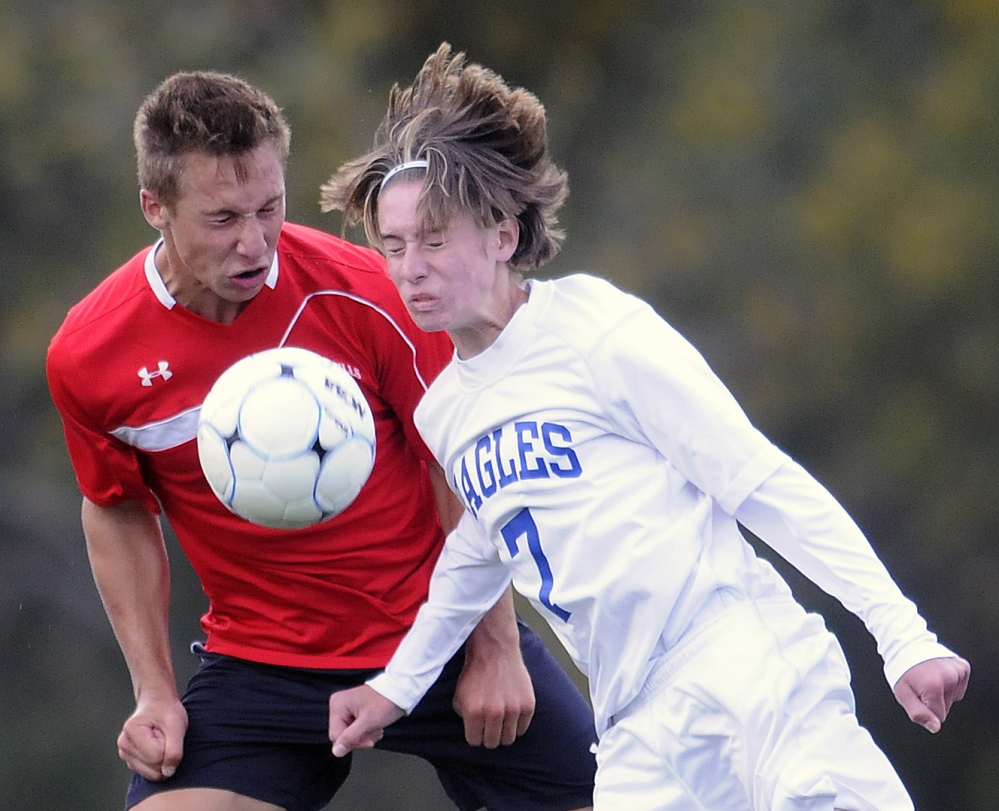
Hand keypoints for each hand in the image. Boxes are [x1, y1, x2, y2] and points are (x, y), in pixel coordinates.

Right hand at [117, 694, 187, 779]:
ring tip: (160, 741)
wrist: (158, 705)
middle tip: (165, 737)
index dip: (169, 747)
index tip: (168, 732)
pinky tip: (156, 748)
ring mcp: (124, 753)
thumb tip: (167, 773)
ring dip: (161, 759)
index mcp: (132, 730)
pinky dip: (156, 763)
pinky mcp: (129, 760)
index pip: (157, 756)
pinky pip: (147, 772)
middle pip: (152, 767)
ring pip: (150, 772)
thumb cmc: (167, 712)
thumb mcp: (177, 725)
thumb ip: (174, 750)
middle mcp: (124, 743)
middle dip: (165, 755)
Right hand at [329, 685, 404, 756]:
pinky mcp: (355, 712)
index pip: (336, 736)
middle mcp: (340, 705)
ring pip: (351, 735)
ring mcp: (347, 708)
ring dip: (366, 735)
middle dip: (360, 737)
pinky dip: (367, 730)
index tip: (367, 740)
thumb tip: (336, 751)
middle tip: (373, 732)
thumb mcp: (367, 722)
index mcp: (338, 704)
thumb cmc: (385, 701)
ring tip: (376, 727)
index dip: (352, 742)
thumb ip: (350, 738)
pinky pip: (356, 729)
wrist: (399, 692)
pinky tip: (375, 725)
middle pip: (343, 736)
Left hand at [454, 630, 534, 747]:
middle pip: (492, 743)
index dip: (475, 734)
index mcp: (473, 711)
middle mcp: (493, 713)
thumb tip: (472, 729)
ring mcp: (512, 709)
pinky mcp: (527, 705)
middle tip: (489, 725)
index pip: (474, 741)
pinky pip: (522, 729)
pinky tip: (511, 714)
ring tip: (500, 721)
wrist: (495, 649)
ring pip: (508, 739)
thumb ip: (464, 715)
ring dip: (503, 732)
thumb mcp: (459, 694)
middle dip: (489, 735)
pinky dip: (517, 724)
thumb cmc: (476, 671)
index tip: (477, 729)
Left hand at [893, 656, 970, 732]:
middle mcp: (949, 677)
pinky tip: (938, 673)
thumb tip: (935, 727)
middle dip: (934, 700)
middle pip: (947, 706)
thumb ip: (918, 713)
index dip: (927, 710)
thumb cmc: (902, 670)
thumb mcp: (902, 694)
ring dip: (942, 691)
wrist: (906, 647)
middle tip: (921, 685)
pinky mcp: (963, 666)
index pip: (940, 716)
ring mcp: (957, 671)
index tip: (918, 696)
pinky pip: (960, 685)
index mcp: (933, 685)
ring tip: (928, 677)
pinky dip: (951, 682)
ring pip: (954, 697)